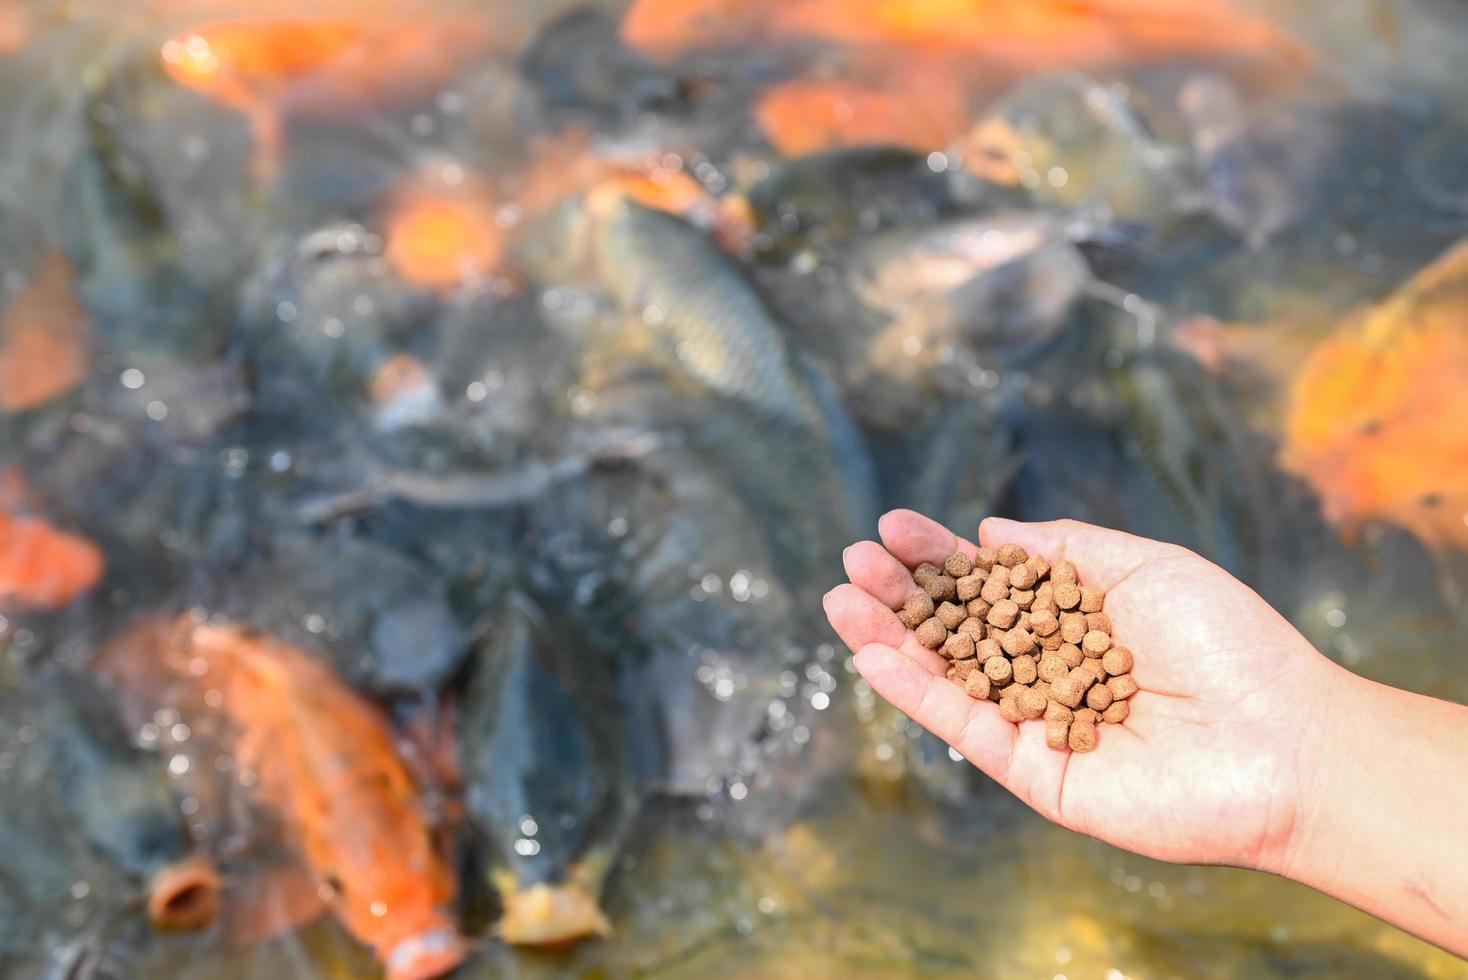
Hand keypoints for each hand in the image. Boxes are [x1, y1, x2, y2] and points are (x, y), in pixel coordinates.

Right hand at [823, 510, 1336, 871]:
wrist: (1284, 740)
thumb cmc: (1232, 644)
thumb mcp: (1145, 566)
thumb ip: (1066, 548)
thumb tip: (992, 530)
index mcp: (1077, 623)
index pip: (991, 585)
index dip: (941, 556)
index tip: (893, 526)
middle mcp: (1050, 671)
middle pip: (958, 630)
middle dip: (904, 595)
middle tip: (855, 560)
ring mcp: (1039, 724)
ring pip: (950, 679)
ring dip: (890, 641)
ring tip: (841, 600)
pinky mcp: (1036, 774)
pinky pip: (968, 730)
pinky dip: (918, 695)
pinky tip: (875, 657)